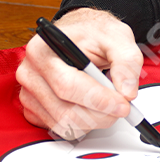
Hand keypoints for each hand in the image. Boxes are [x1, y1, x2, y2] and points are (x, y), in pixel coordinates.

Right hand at [16, 8, 142, 139]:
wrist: (81, 34)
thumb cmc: (94, 33)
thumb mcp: (118, 36)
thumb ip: (126, 61)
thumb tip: (127, 91)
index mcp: (43, 50)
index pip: (68, 85)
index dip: (99, 99)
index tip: (123, 104)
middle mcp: (31, 72)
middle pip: (65, 110)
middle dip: (101, 114)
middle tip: (123, 107)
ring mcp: (30, 92)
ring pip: (64, 123)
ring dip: (94, 121)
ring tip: (110, 105)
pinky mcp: (35, 108)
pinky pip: (60, 128)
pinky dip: (83, 124)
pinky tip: (94, 108)